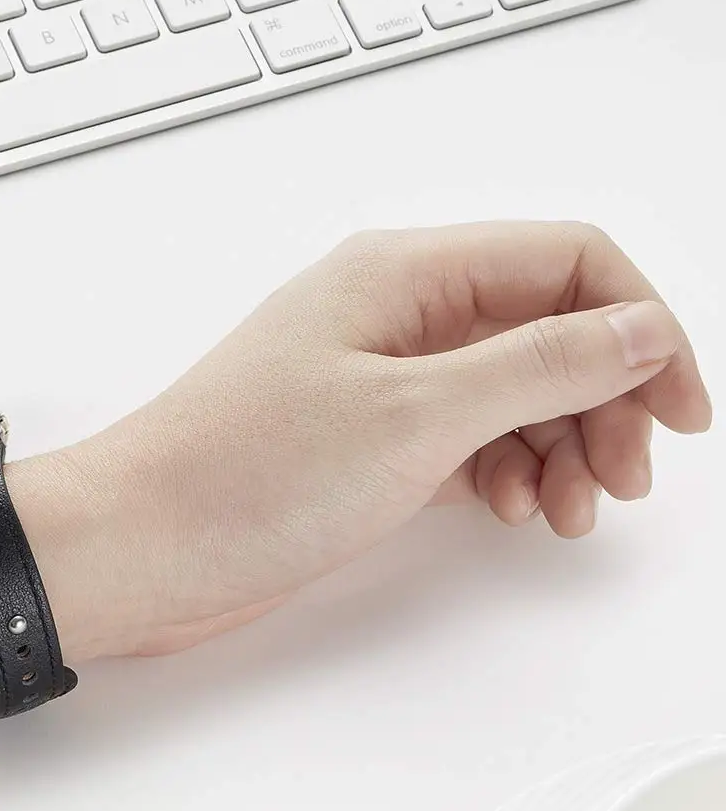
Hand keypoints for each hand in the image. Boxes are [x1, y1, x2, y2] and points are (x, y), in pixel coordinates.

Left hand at [34, 222, 711, 657]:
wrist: (139, 549)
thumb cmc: (244, 476)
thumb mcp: (415, 415)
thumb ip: (540, 364)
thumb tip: (639, 328)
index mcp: (405, 273)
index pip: (567, 261)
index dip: (642, 327)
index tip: (680, 411)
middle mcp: (394, 314)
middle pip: (546, 329)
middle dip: (601, 400)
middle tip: (618, 480)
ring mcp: (378, 381)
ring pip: (509, 390)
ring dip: (558, 444)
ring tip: (564, 511)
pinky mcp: (362, 442)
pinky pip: (464, 437)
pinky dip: (503, 469)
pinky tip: (510, 508)